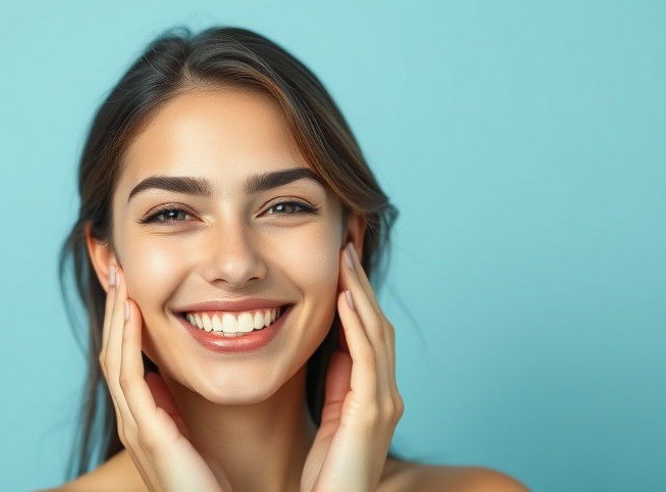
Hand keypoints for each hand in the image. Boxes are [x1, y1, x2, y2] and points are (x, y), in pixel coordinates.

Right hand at [99, 265, 225, 491]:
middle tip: (115, 268)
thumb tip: (160, 375)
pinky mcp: (147, 433)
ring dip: (115, 316)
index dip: (122, 322)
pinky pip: (129, 376)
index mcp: (142, 417)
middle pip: (111, 352)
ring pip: (114, 358)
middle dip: (112, 310)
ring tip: (119, 278)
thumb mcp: (187, 434)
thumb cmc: (208, 481)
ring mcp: (135, 427)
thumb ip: (171, 406)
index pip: (123, 359)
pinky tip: (131, 311)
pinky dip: (127, 340)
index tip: (127, 285)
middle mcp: (131, 419)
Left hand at [300, 243, 403, 491]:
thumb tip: (336, 345)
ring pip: (376, 335)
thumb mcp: (331, 419)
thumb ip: (339, 384)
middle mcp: (387, 395)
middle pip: (378, 326)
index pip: (370, 334)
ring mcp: (383, 404)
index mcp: (375, 395)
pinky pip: (366, 360)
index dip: (358, 297)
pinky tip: (345, 300)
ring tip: (345, 259)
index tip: (342, 263)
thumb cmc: (328, 473)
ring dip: (360, 294)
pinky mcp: (371, 414)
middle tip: (347, 246)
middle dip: (362, 285)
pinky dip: (357, 326)